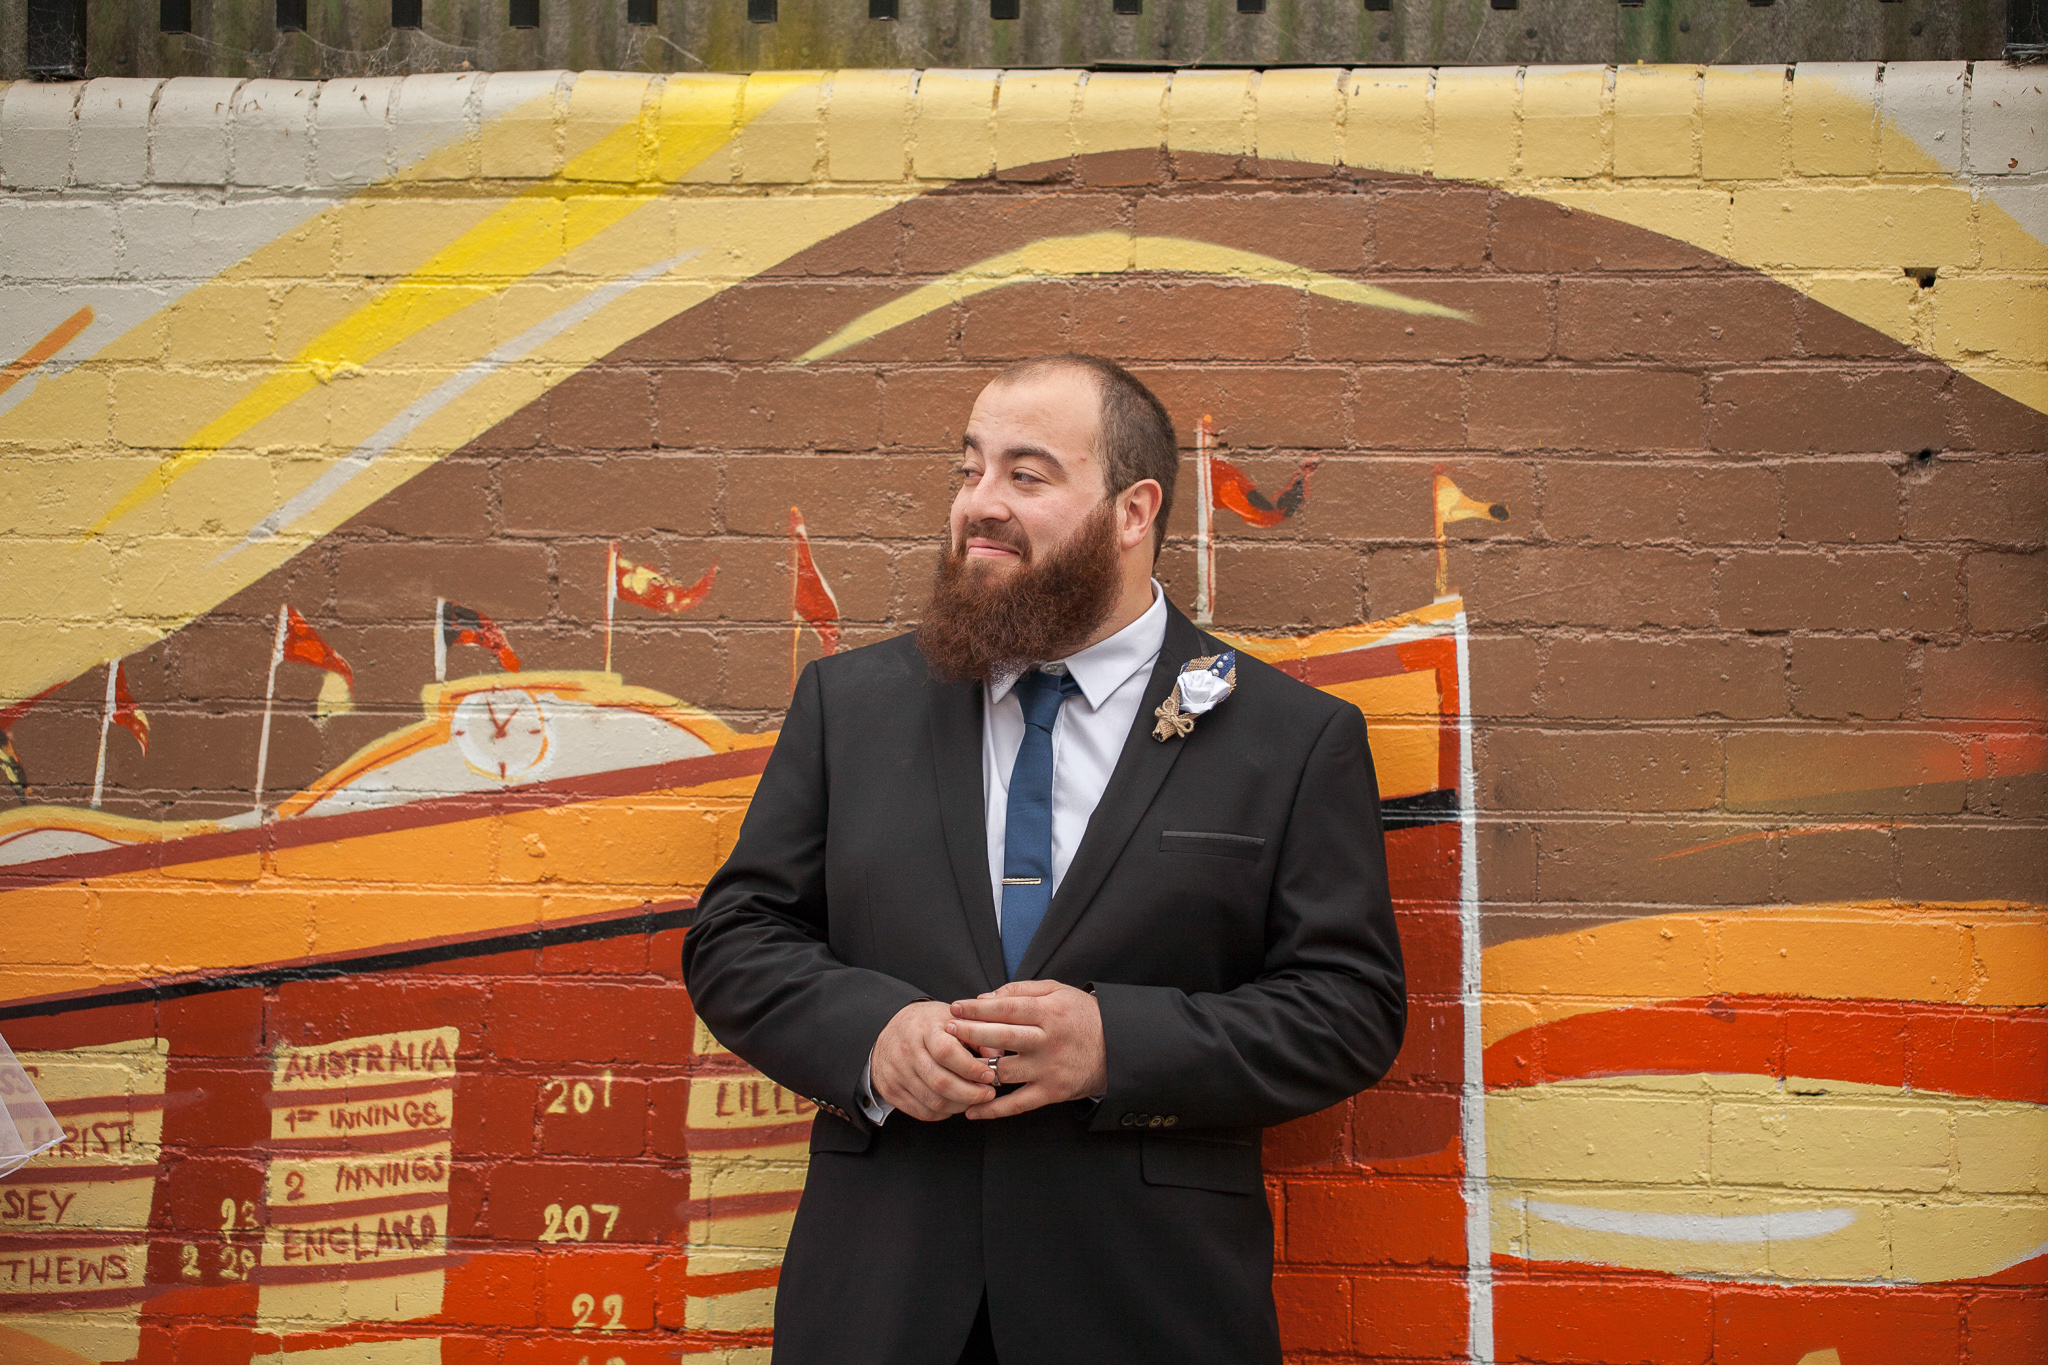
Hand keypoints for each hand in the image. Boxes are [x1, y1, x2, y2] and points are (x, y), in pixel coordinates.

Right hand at [869, 1000, 997, 1121]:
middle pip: (941, 1082)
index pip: (947, 1052)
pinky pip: (922, 1111)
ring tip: (974, 1098)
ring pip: (933, 1101)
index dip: (971, 1068)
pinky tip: (954, 1103)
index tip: (990, 1075)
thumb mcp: (953, 1018)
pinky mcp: (891, 1090)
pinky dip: (943, 1112)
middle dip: (971, 1094)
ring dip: (960, 1105)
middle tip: (988, 1093)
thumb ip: (978, 1033)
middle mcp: (907, 1051)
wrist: (889, 1027)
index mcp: (924, 1029)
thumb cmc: (929, 1024)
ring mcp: (896, 1073)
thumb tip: (998, 1057)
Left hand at [947, 980, 1107, 1120]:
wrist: (1117, 1047)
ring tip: (952, 1066)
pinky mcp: (1052, 1093)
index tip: (955, 1007)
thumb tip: (984, 998)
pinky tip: (971, 1110)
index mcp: (1049, 1012)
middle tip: (947, 1029)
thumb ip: (1020, 991)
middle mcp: (1047, 1041)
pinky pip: (1017, 1104)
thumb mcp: (1057, 991)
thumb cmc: (1082, 1016)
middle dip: (970, 1033)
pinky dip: (992, 1110)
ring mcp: (1049, 1069)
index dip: (977, 1008)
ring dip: (975, 1070)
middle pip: (1001, 1037)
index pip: (1005, 1009)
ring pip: (1004, 1071)